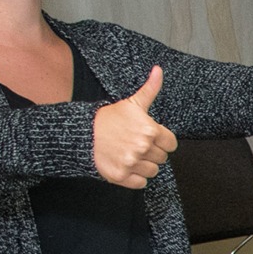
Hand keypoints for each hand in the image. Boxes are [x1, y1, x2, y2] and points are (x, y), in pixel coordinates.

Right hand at [93, 67, 175, 188]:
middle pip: (162, 158)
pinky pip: (141, 183)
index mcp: (150, 131)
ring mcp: (132, 163)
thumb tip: (159, 70)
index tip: (150, 138)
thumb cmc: (109, 118)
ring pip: (153, 171)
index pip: (171, 144)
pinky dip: (135, 177)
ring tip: (130, 154)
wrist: (81, 134)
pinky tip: (126, 165)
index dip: (162, 141)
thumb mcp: (131, 103)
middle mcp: (143, 148)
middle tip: (136, 144)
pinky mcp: (121, 176)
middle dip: (152, 152)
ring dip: (144, 165)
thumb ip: (150, 89)